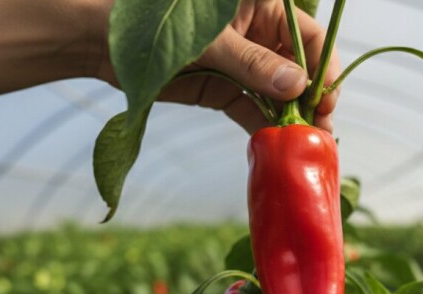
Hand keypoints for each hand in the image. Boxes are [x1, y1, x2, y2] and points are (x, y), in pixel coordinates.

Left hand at [98, 0, 341, 133]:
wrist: (100, 38)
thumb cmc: (157, 18)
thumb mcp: (209, 39)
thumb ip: (252, 62)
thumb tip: (297, 86)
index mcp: (262, 5)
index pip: (308, 37)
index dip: (321, 70)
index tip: (322, 103)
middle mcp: (257, 33)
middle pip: (299, 69)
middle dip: (310, 102)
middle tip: (320, 137)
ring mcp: (241, 63)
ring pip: (277, 93)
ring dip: (290, 120)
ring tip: (303, 149)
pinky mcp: (221, 87)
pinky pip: (250, 108)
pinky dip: (262, 126)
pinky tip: (275, 146)